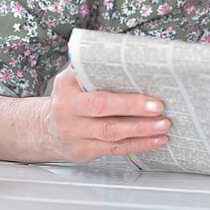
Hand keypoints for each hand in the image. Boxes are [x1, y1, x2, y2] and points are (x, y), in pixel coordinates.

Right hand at [43, 67, 169, 162]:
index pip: (91, 82)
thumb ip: (93, 68)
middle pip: (102, 108)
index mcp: (66, 87)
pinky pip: (115, 149)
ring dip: (141, 129)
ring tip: (163, 124)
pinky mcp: (85, 151)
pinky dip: (138, 144)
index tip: (141, 81)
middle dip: (133, 108)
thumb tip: (129, 57)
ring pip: (111, 133)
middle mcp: (68, 110)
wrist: (45, 129)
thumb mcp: (71, 79)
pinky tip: (156, 139)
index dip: (112, 80)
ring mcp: (75, 133)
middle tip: (159, 107)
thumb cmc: (69, 99)